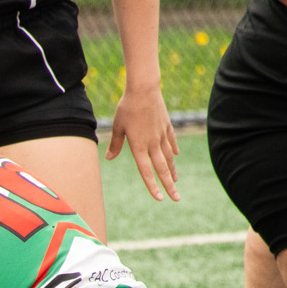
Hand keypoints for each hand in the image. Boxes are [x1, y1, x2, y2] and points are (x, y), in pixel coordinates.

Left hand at [107, 86, 179, 201]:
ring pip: (168, 157)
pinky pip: (171, 141)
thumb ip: (116, 144)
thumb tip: (109, 158)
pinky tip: (175, 156)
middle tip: (177, 198)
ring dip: (172, 170)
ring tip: (176, 182)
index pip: (146, 171)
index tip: (159, 198)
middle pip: (162, 169)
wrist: (144, 89)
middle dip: (170, 185)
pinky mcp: (166, 125)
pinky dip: (173, 150)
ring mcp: (161, 134)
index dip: (152, 186)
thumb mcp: (118, 126)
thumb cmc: (127, 107)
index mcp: (139, 146)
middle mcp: (152, 143)